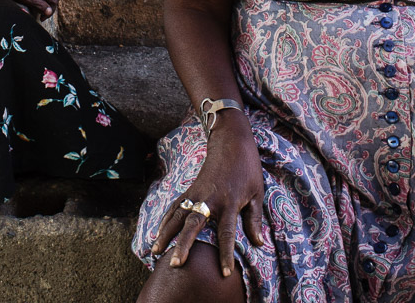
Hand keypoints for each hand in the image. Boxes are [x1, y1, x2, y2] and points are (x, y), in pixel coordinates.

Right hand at [150, 114, 265, 276]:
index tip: (224, 273)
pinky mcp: (191, 188)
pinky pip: (176, 206)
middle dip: (184, 245)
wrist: (231, 140)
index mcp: (230, 203)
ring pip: (178, 215)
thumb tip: (259, 243)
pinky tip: (159, 232)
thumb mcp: (257, 193)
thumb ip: (254, 219)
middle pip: (194, 225)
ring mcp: (198, 193)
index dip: (226, 254)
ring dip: (166, 234)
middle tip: (176, 263)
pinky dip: (166, 219)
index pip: (227, 234)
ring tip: (156, 251)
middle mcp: (211, 199)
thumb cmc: (248, 168)